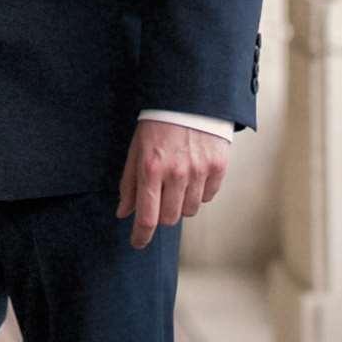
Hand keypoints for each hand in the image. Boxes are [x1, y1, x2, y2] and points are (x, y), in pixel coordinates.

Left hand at [115, 119, 229, 249]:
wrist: (190, 98)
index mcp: (151, 168)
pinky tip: (193, 174)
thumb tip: (123, 213)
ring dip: (181, 203)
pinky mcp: (218, 167)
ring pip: (190, 210)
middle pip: (170, 218)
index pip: (147, 217)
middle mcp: (177, 173)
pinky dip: (200, 192)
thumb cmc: (158, 124)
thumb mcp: (136, 149)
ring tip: (177, 181)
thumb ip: (129, 183)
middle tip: (159, 198)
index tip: (137, 243)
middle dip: (161, 214)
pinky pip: (208, 196)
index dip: (141, 236)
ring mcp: (200, 171)